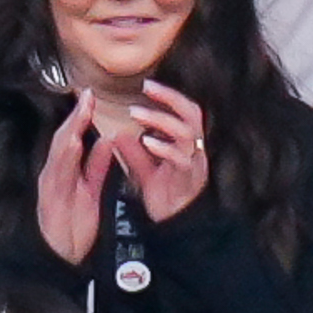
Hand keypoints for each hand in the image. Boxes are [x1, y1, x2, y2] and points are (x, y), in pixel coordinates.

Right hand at [34, 91, 117, 266]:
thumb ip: (97, 166)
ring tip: (82, 111)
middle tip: (87, 95)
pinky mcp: (51, 199)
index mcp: (65, 172)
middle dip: (76, 116)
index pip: (73, 137)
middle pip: (63, 138)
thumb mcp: (91, 190)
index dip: (82, 117)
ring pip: (59, 152)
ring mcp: (50, 186)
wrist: (60, 258)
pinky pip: (58, 174)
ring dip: (70, 130)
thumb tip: (106, 141)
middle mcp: (55, 174)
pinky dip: (65, 157)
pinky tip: (73, 143)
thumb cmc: (74, 227)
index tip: (92, 97)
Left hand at [116, 81, 210, 222]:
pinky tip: (147, 142)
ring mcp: (194, 164)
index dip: (169, 96)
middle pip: (192, 114)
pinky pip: (181, 159)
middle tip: (147, 88)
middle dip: (170, 98)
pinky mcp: (190, 180)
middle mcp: (195, 150)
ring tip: (137, 115)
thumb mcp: (145, 170)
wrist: (175, 226)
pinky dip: (164, 148)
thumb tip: (117, 134)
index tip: (147, 85)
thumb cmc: (165, 196)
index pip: (184, 111)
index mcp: (187, 144)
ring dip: (161, 121)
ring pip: (187, 133)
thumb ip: (134, 153)